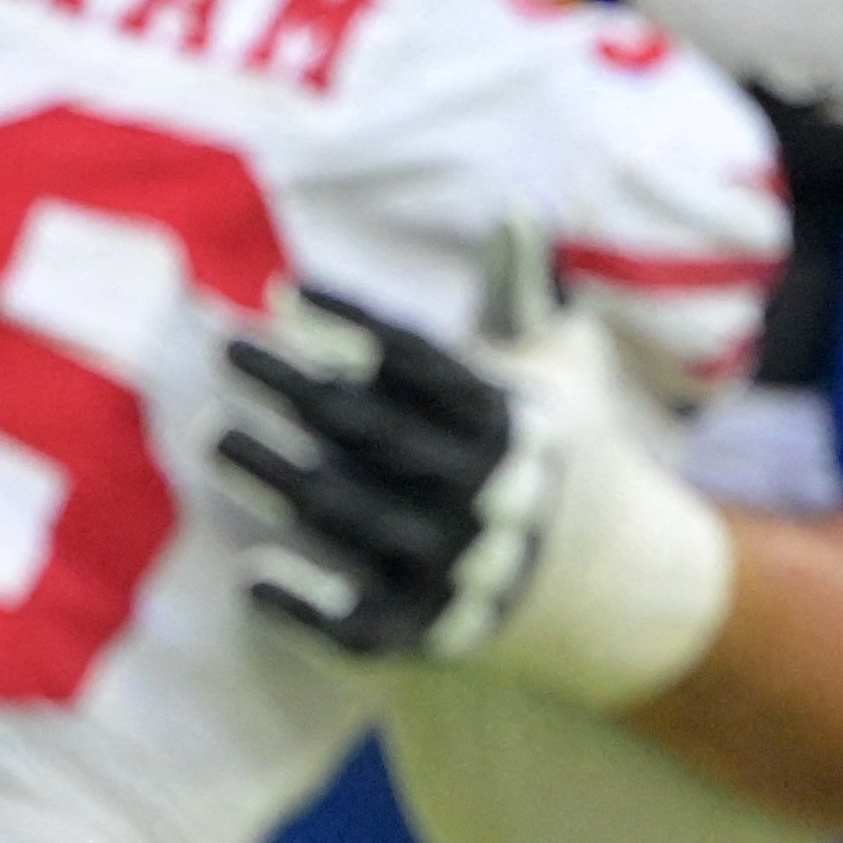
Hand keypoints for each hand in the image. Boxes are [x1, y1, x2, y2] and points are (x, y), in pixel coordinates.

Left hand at [213, 234, 732, 713]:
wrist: (627, 585)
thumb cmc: (570, 451)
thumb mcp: (565, 369)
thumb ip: (524, 295)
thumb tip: (514, 209)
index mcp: (518, 421)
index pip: (418, 359)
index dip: (347, 320)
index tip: (282, 288)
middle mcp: (491, 493)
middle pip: (371, 432)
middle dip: (292, 386)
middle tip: (224, 347)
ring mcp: (462, 567)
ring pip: (349, 517)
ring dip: (274, 477)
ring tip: (215, 435)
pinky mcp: (437, 632)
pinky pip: (356, 626)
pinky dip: (304, 609)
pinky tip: (250, 577)